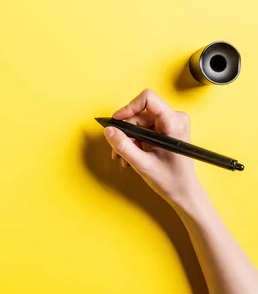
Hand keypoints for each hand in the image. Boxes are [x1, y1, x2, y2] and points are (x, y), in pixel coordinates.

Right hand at [103, 89, 202, 209]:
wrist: (184, 193)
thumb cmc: (171, 180)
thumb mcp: (143, 164)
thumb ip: (124, 146)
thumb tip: (109, 130)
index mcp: (174, 122)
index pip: (148, 99)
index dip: (128, 108)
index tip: (116, 121)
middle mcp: (174, 119)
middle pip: (140, 113)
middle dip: (126, 131)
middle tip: (118, 148)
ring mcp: (170, 125)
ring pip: (139, 123)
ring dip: (128, 139)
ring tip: (123, 157)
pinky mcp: (166, 131)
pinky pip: (143, 129)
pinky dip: (134, 142)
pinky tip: (129, 156)